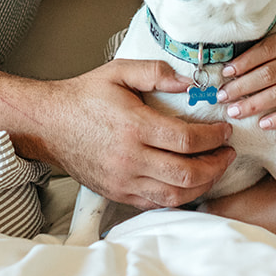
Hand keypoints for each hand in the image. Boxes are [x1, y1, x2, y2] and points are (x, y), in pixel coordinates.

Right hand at [31, 58, 235, 209]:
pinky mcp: (117, 194)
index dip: (213, 138)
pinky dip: (179, 197)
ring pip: (175, 195)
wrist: (48, 125)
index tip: (225, 131)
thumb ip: (154, 72)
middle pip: (187, 173)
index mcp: (133, 126)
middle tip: (228, 153)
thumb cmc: (83, 97)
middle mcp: (130, 158)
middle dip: (217, 165)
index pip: (186, 140)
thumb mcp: (117, 72)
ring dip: (203, 184)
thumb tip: (188, 82)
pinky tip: (189, 183)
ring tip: (214, 169)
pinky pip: (156, 204)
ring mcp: (123, 180)